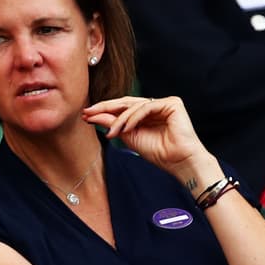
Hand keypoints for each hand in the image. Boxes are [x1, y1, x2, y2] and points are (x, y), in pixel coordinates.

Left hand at [82, 96, 215, 183]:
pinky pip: (146, 107)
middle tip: (88, 112)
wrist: (179, 162)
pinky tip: (126, 129)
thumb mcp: (129, 137)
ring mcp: (164, 103)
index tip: (86, 116)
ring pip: (134, 105)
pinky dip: (134, 118)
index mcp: (145, 113)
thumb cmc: (158, 152)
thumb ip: (114, 125)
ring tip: (111, 133)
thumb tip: (94, 116)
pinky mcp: (172, 103)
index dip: (103, 111)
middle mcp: (154, 105)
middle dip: (105, 108)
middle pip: (125, 102)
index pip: (122, 108)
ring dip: (119, 119)